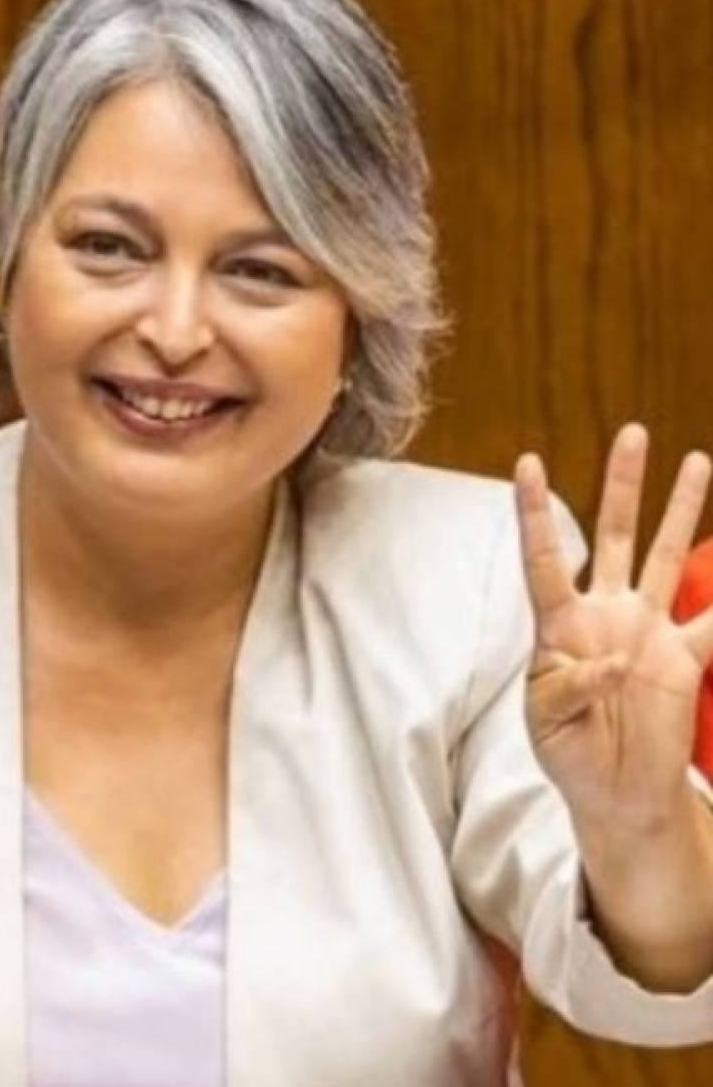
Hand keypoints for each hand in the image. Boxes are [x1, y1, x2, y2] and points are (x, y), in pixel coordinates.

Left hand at [516, 424, 712, 833]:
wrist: (614, 793)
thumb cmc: (566, 752)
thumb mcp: (548, 723)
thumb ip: (570, 687)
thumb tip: (614, 661)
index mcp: (558, 626)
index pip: (544, 558)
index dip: (537, 512)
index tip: (529, 462)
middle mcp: (604, 614)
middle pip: (612, 533)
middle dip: (623, 484)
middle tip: (634, 432)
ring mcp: (647, 629)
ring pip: (665, 554)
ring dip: (681, 510)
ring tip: (697, 460)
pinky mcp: (686, 656)